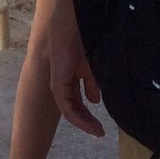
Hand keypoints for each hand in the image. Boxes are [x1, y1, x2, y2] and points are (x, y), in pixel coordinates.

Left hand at [47, 4, 104, 136]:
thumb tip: (95, 101)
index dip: (88, 114)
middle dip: (87, 121)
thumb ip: (91, 84)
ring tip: (97, 131)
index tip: (101, 127)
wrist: (71, 26)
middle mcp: (63, 82)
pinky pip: (67, 107)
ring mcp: (59, 84)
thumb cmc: (81, 40)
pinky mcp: (58, 84)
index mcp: (71, 77)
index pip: (78, 101)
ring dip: (83, 122)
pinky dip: (77, 117)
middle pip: (74, 108)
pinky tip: (88, 124)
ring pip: (69, 111)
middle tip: (100, 132)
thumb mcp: (90, 67)